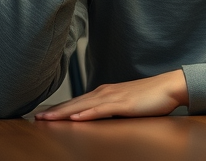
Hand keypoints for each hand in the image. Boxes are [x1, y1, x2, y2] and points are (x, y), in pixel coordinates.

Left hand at [34, 69, 187, 121]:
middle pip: (75, 103)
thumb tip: (97, 115)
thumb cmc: (150, 96)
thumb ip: (110, 108)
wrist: (170, 86)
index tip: (42, 114)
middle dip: (54, 111)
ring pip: (83, 106)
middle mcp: (105, 92)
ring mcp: (114, 97)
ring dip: (64, 112)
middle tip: (35, 117)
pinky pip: (101, 110)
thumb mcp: (126, 103)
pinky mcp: (123, 104)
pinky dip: (87, 113)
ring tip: (47, 118)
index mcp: (105, 92)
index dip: (59, 108)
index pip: (77, 101)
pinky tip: (75, 117)